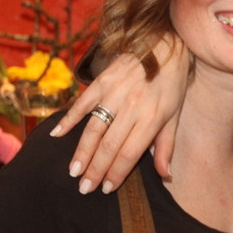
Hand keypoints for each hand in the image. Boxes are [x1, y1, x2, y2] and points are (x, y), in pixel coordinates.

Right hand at [52, 35, 187, 193]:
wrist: (165, 44)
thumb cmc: (172, 83)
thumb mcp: (175, 115)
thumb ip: (166, 146)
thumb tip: (166, 176)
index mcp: (152, 117)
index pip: (130, 153)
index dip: (116, 173)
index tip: (105, 189)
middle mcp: (133, 106)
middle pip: (109, 145)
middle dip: (95, 169)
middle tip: (84, 188)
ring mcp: (115, 93)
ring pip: (94, 128)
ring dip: (82, 151)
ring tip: (73, 171)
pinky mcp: (103, 80)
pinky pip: (82, 103)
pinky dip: (68, 119)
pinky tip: (56, 134)